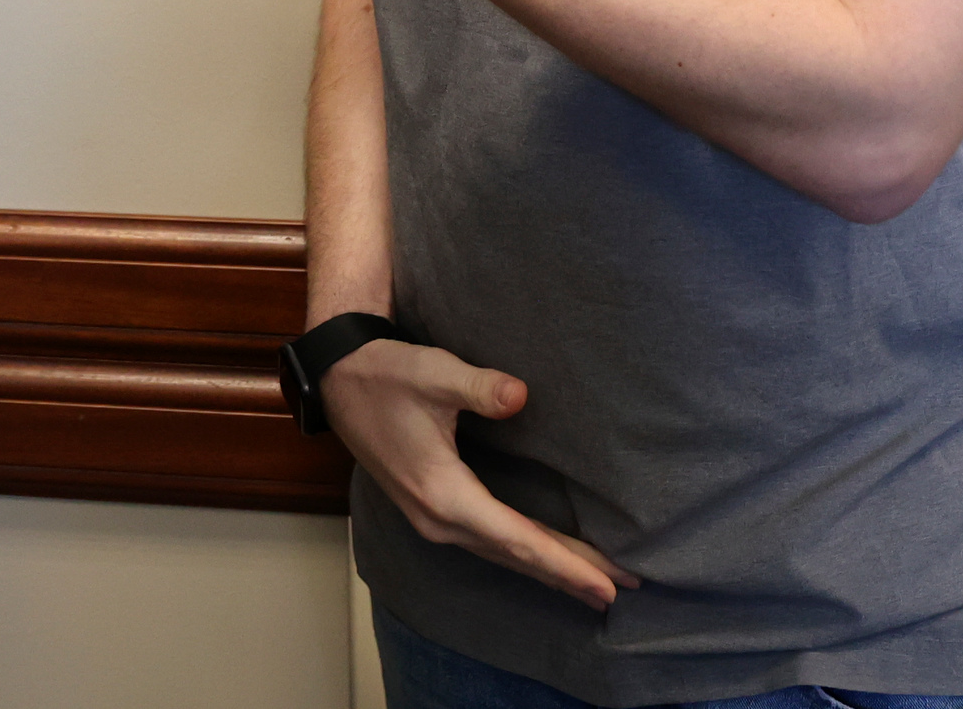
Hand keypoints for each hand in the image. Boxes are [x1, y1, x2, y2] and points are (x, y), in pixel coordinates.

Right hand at [321, 339, 636, 610]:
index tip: (606, 585)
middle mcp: (440, 519)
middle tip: (622, 590)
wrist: (340, 381)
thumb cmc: (386, 375)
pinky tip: (545, 555)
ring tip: (596, 582)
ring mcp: (433, 520)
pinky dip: (524, 554)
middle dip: (570, 573)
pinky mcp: (433, 511)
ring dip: (549, 568)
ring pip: (504, 554)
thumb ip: (478, 386)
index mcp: (444, 494)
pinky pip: (490, 543)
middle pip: (517, 555)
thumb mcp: (432, 372)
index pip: (518, 538)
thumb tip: (521, 396)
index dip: (565, 563)